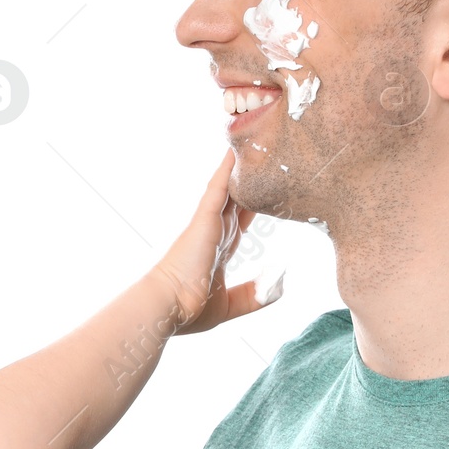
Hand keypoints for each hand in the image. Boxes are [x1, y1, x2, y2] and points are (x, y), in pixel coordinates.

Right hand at [153, 153, 281, 334]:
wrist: (166, 308)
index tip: (271, 192)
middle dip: (251, 180)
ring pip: (228, 187)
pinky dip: (227, 170)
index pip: (241, 222)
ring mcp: (208, 223)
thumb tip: (281, 280)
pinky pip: (218, 188)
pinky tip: (236, 150)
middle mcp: (214, 232)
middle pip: (237, 198)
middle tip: (266, 156)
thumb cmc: (190, 310)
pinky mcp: (203, 219)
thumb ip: (257, 295)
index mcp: (219, 250)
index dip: (255, 206)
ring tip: (253, 139)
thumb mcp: (233, 304)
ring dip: (238, 166)